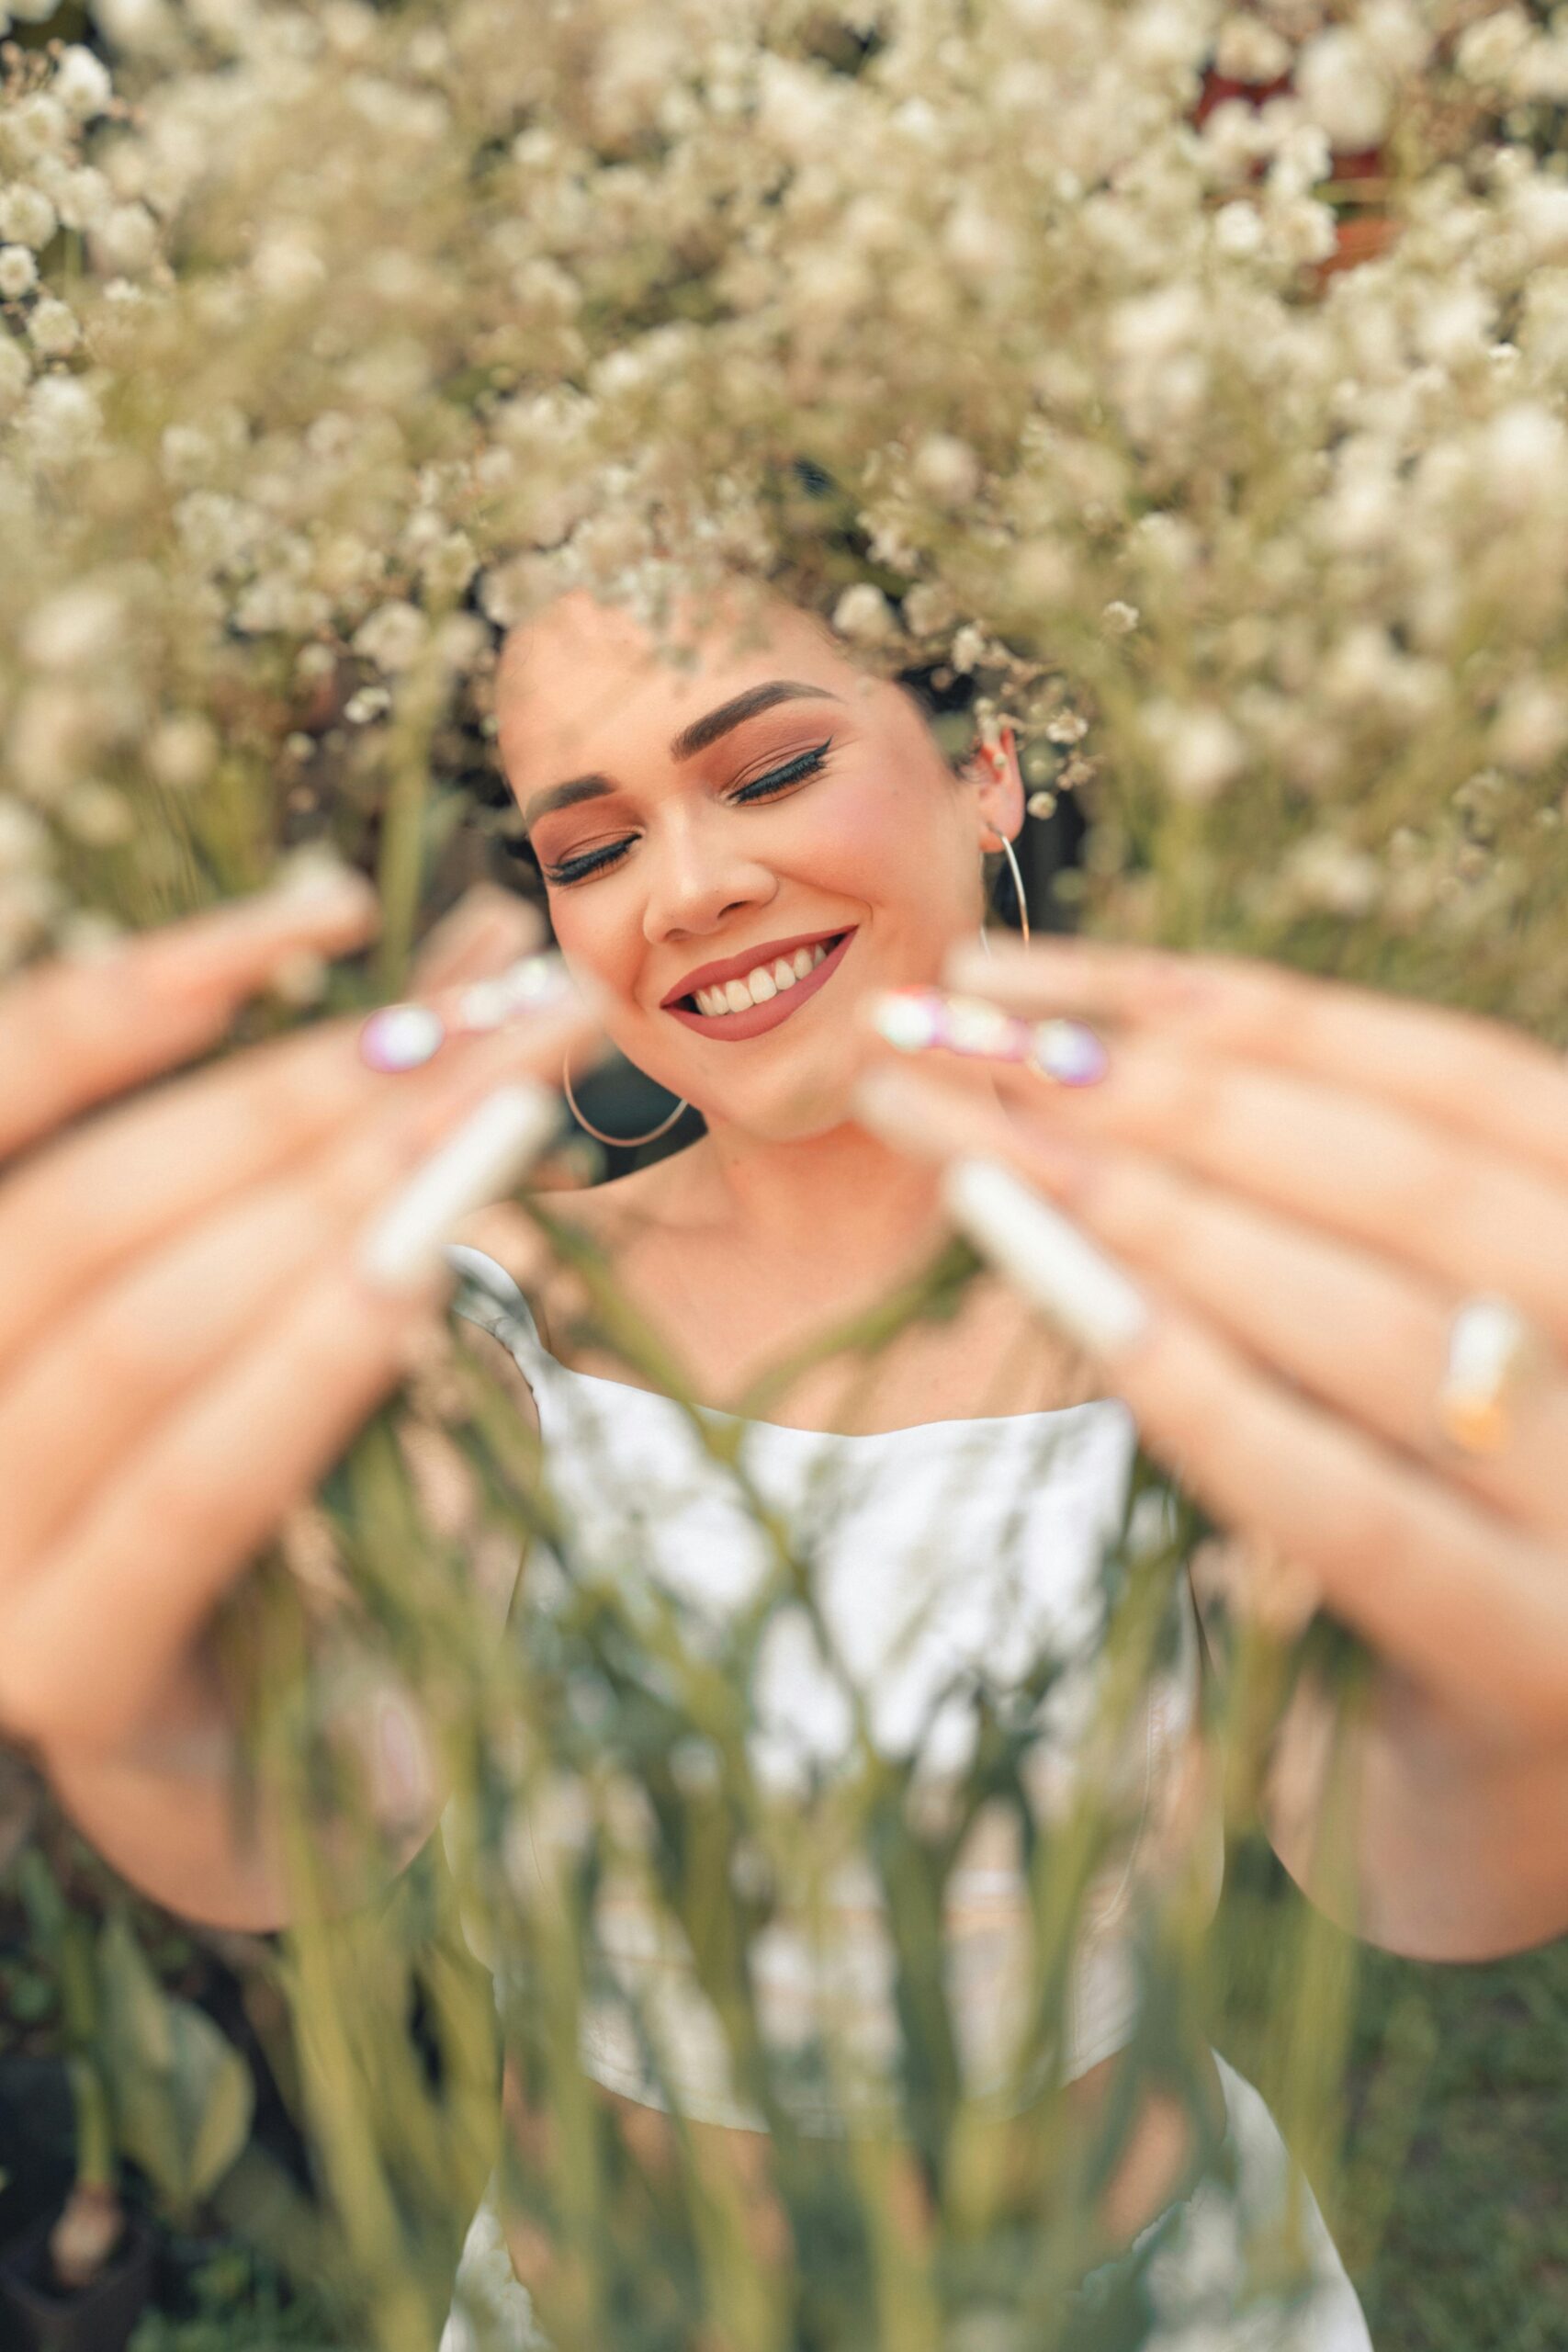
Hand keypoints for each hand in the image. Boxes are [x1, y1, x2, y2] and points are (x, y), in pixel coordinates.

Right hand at [0, 877, 597, 1764]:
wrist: (305, 1773)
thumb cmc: (299, 1504)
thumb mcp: (307, 1290)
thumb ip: (350, 1139)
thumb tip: (484, 946)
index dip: (137, 993)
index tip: (325, 905)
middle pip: (85, 1212)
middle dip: (305, 1094)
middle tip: (499, 1020)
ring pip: (134, 1337)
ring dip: (327, 1207)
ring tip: (493, 1118)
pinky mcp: (69, 1677)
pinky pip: (192, 1495)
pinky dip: (312, 1371)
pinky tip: (425, 1280)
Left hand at [854, 938, 1567, 1749]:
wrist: (1540, 1817)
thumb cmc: (1461, 1538)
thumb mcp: (1438, 1349)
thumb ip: (1343, 1221)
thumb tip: (1093, 1055)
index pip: (1446, 1078)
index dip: (1231, 1007)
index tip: (1028, 972)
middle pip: (1397, 1177)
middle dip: (1148, 1088)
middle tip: (945, 1033)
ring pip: (1367, 1320)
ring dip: (1140, 1209)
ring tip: (956, 1133)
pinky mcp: (1540, 1666)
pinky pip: (1344, 1504)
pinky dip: (1194, 1387)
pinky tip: (1058, 1296)